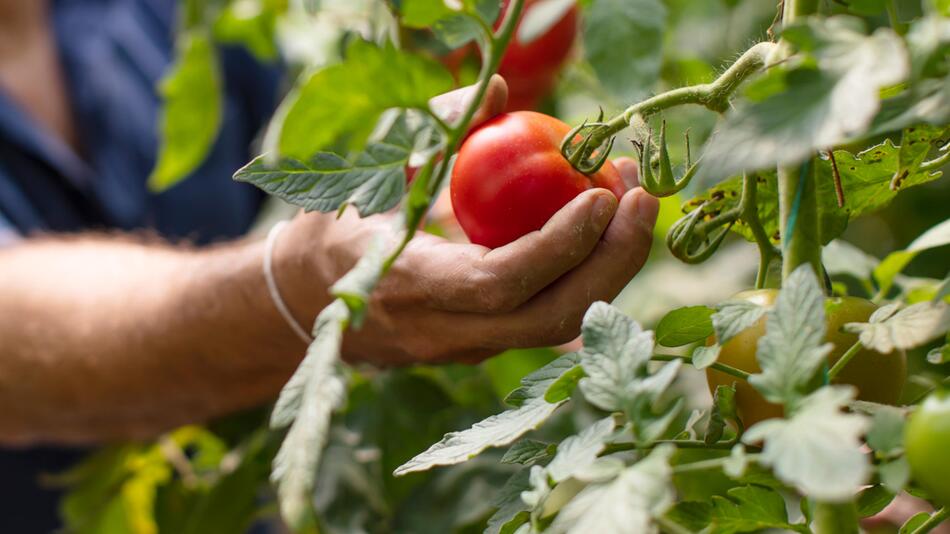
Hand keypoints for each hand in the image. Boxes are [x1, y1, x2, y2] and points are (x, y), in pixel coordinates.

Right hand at [277, 76, 657, 364]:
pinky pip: (547, 320)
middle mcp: (444, 331)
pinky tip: (604, 231)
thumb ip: (434, 131)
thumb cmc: (335, 228)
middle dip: (612, 262)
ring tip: (634, 206)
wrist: (303, 301)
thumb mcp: (371, 173)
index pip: (501, 283)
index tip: (601, 194)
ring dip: (610, 270)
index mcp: (410, 287)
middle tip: (643, 197)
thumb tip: (501, 89)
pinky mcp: (482, 346)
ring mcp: (466, 348)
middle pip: (550, 319)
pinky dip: (586, 277)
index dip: (559, 245)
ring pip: (558, 328)